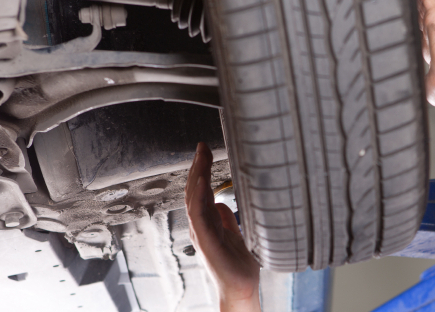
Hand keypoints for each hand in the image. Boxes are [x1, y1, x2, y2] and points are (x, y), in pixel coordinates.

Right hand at [185, 142, 260, 311]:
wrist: (241, 288)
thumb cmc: (237, 266)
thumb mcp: (235, 234)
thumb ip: (226, 219)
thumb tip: (222, 203)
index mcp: (207, 222)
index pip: (200, 191)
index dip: (201, 170)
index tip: (204, 151)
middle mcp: (201, 226)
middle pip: (194, 191)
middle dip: (197, 167)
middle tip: (202, 147)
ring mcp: (202, 233)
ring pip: (194, 199)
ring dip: (197, 176)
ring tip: (201, 157)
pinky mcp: (208, 242)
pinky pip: (199, 216)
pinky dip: (198, 198)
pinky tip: (201, 183)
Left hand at [414, 0, 434, 106]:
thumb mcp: (429, 90)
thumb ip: (422, 87)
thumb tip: (419, 96)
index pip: (425, 48)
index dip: (420, 42)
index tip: (413, 38)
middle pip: (423, 28)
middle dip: (417, 19)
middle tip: (410, 9)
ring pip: (424, 14)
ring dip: (419, 5)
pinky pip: (427, 2)